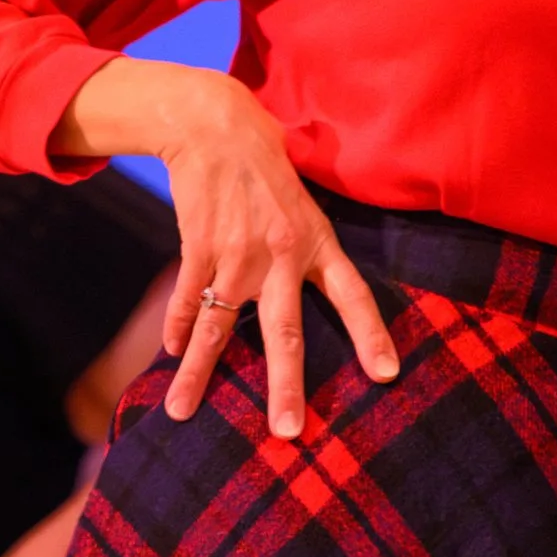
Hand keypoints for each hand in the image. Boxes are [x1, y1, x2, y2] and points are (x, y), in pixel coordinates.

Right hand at [55, 62, 400, 442]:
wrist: (217, 124)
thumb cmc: (267, 169)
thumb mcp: (304, 205)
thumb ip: (311, 253)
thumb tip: (321, 300)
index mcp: (316, 243)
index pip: (352, 295)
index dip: (370, 334)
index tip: (386, 374)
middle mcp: (281, 255)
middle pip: (285, 332)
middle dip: (286, 386)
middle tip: (289, 432)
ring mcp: (236, 253)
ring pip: (217, 326)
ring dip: (199, 374)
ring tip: (183, 413)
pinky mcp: (198, 246)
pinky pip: (186, 299)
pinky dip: (176, 329)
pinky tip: (171, 357)